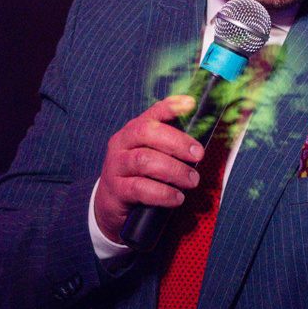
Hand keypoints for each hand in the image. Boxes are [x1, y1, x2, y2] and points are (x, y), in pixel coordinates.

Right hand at [94, 96, 205, 243]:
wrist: (109, 204)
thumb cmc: (137, 176)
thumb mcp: (149, 156)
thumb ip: (167, 147)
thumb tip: (198, 145)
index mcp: (131, 132)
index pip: (151, 114)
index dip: (170, 107)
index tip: (191, 104)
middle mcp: (121, 144)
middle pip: (146, 132)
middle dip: (177, 142)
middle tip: (198, 155)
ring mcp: (116, 166)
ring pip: (144, 160)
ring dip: (174, 170)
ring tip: (192, 180)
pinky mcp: (116, 190)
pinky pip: (140, 188)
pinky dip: (163, 193)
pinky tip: (177, 198)